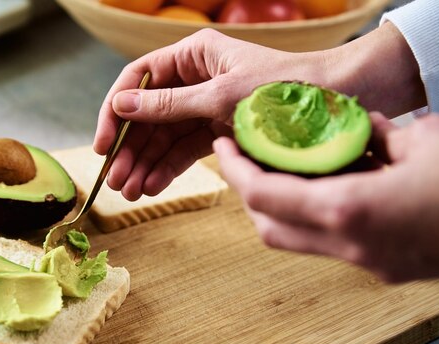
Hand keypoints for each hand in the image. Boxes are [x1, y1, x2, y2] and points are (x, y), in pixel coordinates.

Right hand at [94, 28, 331, 200]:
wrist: (335, 104)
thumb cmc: (282, 88)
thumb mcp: (219, 96)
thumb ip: (168, 104)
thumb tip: (120, 106)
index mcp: (192, 55)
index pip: (138, 81)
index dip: (114, 112)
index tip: (103, 143)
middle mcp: (194, 79)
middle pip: (147, 115)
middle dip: (130, 148)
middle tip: (115, 181)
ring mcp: (205, 106)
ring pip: (164, 137)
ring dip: (146, 164)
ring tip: (131, 192)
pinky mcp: (217, 131)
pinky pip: (185, 150)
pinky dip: (169, 168)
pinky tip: (153, 187)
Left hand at [213, 113, 438, 282]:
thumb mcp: (424, 140)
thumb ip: (373, 137)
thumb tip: (351, 132)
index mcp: (350, 212)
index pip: (265, 196)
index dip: (237, 170)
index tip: (226, 146)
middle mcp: (350, 247)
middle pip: (269, 228)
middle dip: (249, 193)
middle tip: (247, 158)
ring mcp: (367, 264)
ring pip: (296, 241)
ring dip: (279, 208)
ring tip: (281, 170)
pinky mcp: (383, 268)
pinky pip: (329, 244)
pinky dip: (313, 218)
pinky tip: (325, 188)